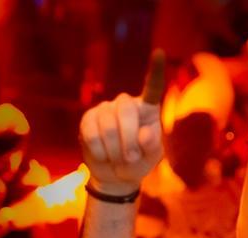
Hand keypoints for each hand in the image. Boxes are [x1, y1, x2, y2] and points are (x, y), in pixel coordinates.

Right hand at [79, 50, 165, 194]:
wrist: (114, 175)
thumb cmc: (138, 163)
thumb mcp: (152, 159)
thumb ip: (153, 147)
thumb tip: (145, 132)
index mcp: (147, 109)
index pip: (152, 87)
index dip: (155, 71)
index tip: (159, 53)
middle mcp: (126, 104)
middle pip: (125, 110)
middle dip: (128, 140)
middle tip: (130, 159)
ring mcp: (105, 109)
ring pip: (107, 126)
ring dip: (114, 150)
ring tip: (117, 159)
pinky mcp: (88, 119)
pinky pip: (91, 134)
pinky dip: (99, 151)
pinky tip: (103, 155)